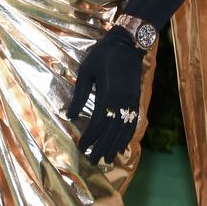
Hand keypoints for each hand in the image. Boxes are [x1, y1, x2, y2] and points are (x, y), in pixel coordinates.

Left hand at [67, 27, 142, 164]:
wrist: (128, 45)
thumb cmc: (103, 55)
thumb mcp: (87, 71)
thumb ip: (79, 94)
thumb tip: (70, 116)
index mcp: (108, 94)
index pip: (98, 123)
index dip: (90, 138)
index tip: (81, 147)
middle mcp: (122, 102)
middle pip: (112, 131)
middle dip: (101, 147)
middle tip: (93, 161)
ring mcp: (132, 102)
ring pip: (124, 130)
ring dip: (115, 145)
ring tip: (107, 158)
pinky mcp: (136, 100)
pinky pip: (133, 123)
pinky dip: (127, 137)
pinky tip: (122, 146)